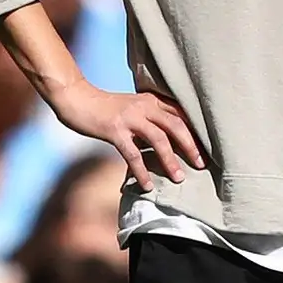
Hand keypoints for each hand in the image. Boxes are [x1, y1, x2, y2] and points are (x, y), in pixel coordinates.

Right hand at [56, 78, 205, 190]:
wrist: (76, 98)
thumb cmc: (103, 106)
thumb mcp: (130, 107)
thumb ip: (148, 118)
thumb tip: (164, 141)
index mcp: (150, 100)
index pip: (179, 114)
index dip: (195, 131)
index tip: (206, 147)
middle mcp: (143, 106)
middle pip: (176, 125)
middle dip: (191, 146)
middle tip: (201, 164)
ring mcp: (129, 118)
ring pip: (159, 139)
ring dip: (170, 160)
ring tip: (179, 178)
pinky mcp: (114, 130)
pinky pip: (133, 154)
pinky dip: (142, 171)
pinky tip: (147, 184)